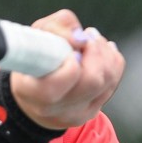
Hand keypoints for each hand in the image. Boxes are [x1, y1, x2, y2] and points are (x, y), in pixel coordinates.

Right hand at [9, 9, 124, 129]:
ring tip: (92, 40)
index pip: (53, 88)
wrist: (34, 90)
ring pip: (107, 81)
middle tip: (87, 36)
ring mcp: (73, 114)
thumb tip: (82, 38)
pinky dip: (111, 61)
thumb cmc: (33, 56)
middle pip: (91, 81)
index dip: (70, 66)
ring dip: (105, 53)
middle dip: (96, 51)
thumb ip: (56, 28)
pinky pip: (112, 83)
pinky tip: (100, 51)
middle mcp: (50, 108)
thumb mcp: (36, 34)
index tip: (73, 49)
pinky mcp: (90, 113)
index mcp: (29, 91)